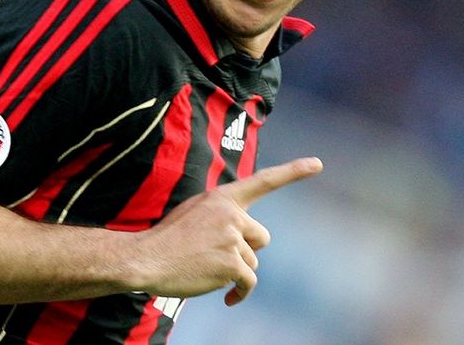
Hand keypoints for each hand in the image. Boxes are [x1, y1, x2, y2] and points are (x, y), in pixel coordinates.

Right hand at [130, 157, 322, 304]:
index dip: (294, 171)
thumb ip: (222, 215)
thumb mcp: (195, 212)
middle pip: (261, 237)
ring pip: (252, 261)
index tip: (318, 163)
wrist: (146, 258)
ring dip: (235, 271)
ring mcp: (232, 238)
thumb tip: (250, 237)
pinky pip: (249, 281)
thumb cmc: (168, 239)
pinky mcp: (231, 263)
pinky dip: (241, 293)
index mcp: (222, 197)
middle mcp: (232, 213)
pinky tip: (229, 299)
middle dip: (246, 250)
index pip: (264, 181)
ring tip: (207, 270)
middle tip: (217, 256)